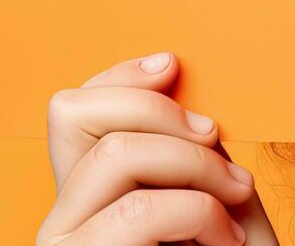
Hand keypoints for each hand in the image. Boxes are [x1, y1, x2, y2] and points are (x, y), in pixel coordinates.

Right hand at [38, 52, 280, 244]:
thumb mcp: (212, 193)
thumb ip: (184, 143)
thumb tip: (166, 76)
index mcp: (87, 195)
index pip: (71, 110)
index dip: (116, 77)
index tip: (172, 66)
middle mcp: (63, 217)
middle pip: (82, 118)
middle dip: (164, 117)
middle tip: (218, 146)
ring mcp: (67, 244)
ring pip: (116, 156)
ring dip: (193, 167)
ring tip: (231, 201)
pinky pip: (139, 211)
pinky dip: (197, 213)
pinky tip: (224, 239)